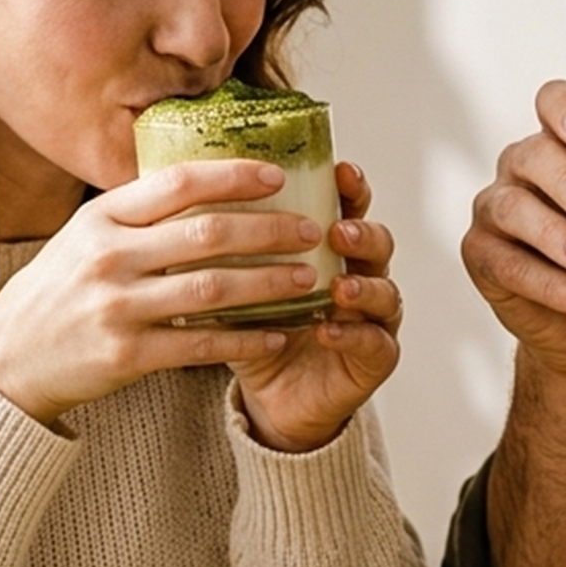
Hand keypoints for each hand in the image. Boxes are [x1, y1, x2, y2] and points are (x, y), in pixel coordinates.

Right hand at [0, 160, 328, 427]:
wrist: (8, 362)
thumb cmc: (56, 293)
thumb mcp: (83, 237)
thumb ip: (135, 214)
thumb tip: (203, 180)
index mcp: (101, 219)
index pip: (178, 184)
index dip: (233, 175)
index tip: (277, 175)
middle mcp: (109, 258)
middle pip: (207, 234)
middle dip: (269, 230)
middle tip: (311, 229)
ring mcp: (118, 308)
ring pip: (213, 289)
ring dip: (269, 283)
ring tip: (308, 278)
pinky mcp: (128, 355)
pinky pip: (202, 344)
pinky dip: (246, 340)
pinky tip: (278, 334)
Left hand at [231, 161, 402, 451]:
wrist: (271, 396)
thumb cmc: (256, 330)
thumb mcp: (237, 283)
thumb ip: (226, 248)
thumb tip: (178, 201)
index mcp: (331, 249)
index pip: (349, 208)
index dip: (351, 189)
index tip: (339, 170)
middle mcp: (360, 276)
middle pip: (378, 243)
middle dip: (362, 233)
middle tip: (338, 231)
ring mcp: (373, 318)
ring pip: (386, 292)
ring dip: (364, 286)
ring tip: (339, 286)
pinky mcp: (374, 359)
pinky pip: (374, 343)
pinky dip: (352, 334)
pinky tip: (328, 329)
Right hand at [460, 81, 565, 381]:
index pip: (553, 101)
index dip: (564, 106)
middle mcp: (525, 167)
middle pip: (530, 155)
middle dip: (565, 178)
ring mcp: (498, 210)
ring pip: (512, 209)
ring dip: (553, 235)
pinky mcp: (484, 256)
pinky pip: (506, 264)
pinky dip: (546, 283)